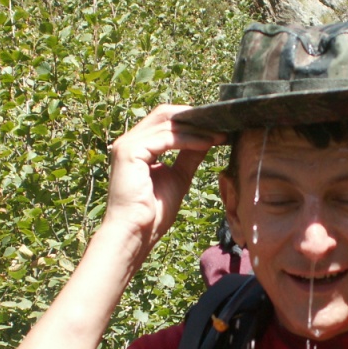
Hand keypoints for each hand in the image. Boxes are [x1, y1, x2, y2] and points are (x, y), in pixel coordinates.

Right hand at [102, 105, 224, 257]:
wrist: (136, 233)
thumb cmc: (153, 213)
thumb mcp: (178, 178)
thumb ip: (189, 156)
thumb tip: (207, 140)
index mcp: (137, 146)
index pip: (164, 121)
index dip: (190, 120)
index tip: (217, 126)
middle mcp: (129, 141)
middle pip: (164, 114)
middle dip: (194, 118)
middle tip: (221, 124)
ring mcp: (127, 145)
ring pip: (167, 123)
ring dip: (197, 129)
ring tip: (220, 135)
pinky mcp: (130, 152)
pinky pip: (166, 138)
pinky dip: (189, 139)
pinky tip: (207, 144)